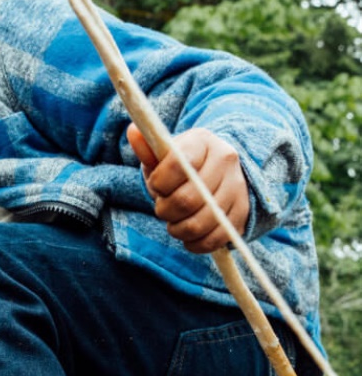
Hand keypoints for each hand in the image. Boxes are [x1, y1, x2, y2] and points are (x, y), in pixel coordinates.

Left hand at [127, 124, 249, 254]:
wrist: (216, 174)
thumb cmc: (180, 167)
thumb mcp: (163, 155)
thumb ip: (148, 148)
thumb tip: (133, 132)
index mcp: (203, 142)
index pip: (179, 166)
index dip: (159, 183)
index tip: (156, 186)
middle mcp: (226, 161)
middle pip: (187, 200)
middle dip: (165, 210)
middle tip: (163, 208)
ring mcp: (238, 188)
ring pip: (200, 223)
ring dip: (178, 230)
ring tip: (174, 223)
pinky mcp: (242, 213)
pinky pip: (215, 239)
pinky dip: (195, 243)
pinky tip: (188, 235)